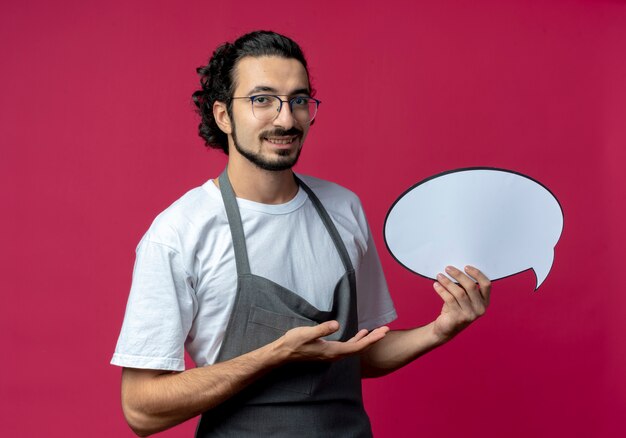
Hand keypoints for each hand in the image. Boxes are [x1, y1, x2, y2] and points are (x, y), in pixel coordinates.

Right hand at [273, 320, 389, 362]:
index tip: (383, 332)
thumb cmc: (294, 342)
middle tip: (386, 330)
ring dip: (366, 339)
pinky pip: (347, 346)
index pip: (357, 346)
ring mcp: (332, 354)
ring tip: (377, 331)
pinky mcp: (328, 351)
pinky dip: (356, 339)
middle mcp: (335, 354)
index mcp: (333, 351)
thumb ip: (322, 329)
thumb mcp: (307, 333)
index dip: (371, 339)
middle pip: (359, 348)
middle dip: (373, 339)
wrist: (283, 353)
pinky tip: (359, 333)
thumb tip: (337, 324)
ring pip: (354, 348)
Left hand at [432, 265, 490, 340]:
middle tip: (448, 268)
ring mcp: (470, 314)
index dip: (477, 274)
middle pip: (471, 287)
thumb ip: (465, 287)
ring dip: (448, 282)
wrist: (446, 329)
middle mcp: (480, 309)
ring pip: (459, 293)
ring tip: (439, 276)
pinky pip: (449, 299)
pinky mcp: (458, 318)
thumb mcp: (464, 299)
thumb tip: (455, 269)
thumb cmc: (455, 309)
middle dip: (458, 275)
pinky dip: (442, 290)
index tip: (466, 267)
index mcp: (485, 302)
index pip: (486, 285)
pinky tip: (436, 285)